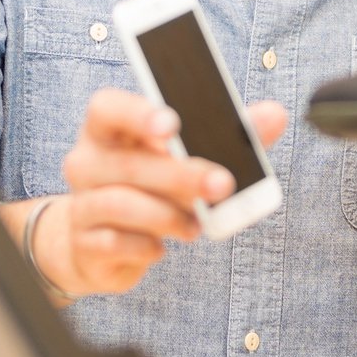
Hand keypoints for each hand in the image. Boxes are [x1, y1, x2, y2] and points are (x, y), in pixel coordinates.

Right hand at [30, 89, 287, 298]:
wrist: (100, 243)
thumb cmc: (151, 187)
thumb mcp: (184, 159)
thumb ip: (230, 134)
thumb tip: (275, 115)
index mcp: (107, 129)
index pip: (108, 108)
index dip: (138, 114)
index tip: (172, 125)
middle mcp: (85, 162)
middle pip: (127, 163)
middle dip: (180, 175)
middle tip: (222, 184)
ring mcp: (81, 203)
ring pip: (121, 204)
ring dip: (168, 215)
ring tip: (196, 226)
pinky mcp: (85, 243)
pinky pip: (118, 243)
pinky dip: (147, 246)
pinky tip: (161, 247)